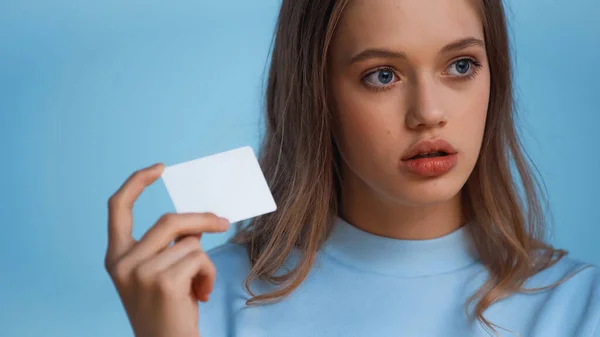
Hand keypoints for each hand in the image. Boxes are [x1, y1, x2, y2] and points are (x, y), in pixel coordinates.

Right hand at [104, 163, 228, 336]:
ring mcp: (140, 272)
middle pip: (169, 220)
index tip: (159, 168)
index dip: (136, 182)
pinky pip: (199, 258)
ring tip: (198, 287)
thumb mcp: (160, 274)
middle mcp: (122, 263)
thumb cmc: (167, 312)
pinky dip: (208, 274)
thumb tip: (197, 221)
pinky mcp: (163, 282)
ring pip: (190, 243)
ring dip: (204, 263)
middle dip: (201, 219)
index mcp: (116, 257)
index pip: (117, 208)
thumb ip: (170, 246)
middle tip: (223, 222)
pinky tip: (200, 296)